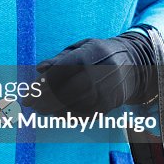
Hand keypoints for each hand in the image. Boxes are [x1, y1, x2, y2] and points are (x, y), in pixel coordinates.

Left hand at [34, 28, 157, 116]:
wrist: (134, 65)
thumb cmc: (99, 54)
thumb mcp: (81, 48)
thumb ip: (60, 58)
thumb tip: (39, 69)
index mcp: (91, 54)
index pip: (62, 71)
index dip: (43, 84)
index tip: (28, 91)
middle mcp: (100, 73)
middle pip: (66, 90)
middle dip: (44, 99)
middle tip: (30, 103)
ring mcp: (106, 90)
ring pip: (74, 104)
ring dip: (53, 109)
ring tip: (40, 109)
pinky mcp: (109, 104)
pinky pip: (85, 114)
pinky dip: (68, 115)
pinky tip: (56, 114)